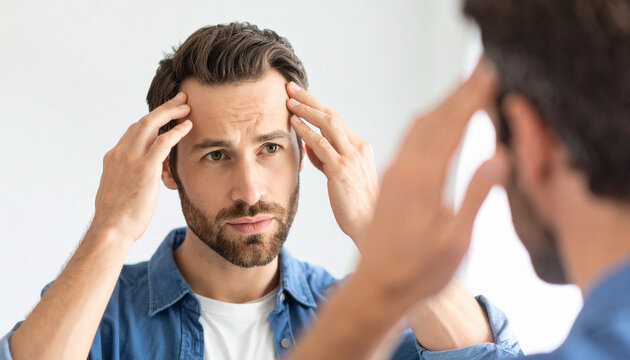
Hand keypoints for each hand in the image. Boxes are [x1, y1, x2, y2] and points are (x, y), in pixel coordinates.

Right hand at [92, 92, 192, 242]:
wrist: (111, 229)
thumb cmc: (117, 218)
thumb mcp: (120, 192)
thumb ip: (128, 180)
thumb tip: (137, 182)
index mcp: (113, 158)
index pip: (133, 132)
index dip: (150, 122)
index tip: (163, 116)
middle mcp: (120, 153)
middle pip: (142, 122)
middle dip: (162, 109)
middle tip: (179, 100)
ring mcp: (131, 158)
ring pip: (151, 124)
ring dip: (170, 113)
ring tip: (186, 107)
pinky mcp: (145, 168)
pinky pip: (163, 142)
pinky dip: (176, 131)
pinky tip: (188, 126)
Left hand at [286, 83, 377, 242]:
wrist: (368, 226)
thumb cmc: (354, 206)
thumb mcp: (340, 178)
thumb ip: (327, 160)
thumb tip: (309, 146)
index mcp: (360, 148)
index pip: (336, 120)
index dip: (317, 105)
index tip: (300, 95)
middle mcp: (358, 148)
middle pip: (332, 115)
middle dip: (310, 99)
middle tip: (291, 87)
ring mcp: (351, 158)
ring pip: (328, 123)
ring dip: (306, 109)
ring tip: (289, 100)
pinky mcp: (342, 170)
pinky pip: (321, 144)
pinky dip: (306, 131)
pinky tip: (294, 123)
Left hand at [357, 61, 506, 305]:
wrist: (376, 286)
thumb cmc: (419, 271)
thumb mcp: (456, 240)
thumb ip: (476, 196)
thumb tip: (498, 155)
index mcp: (424, 179)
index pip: (454, 126)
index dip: (473, 98)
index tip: (491, 74)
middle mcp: (405, 168)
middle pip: (435, 118)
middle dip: (459, 92)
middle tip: (481, 70)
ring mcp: (394, 173)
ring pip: (418, 127)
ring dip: (442, 104)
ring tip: (461, 88)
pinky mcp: (389, 182)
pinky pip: (408, 141)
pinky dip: (427, 123)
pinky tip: (434, 124)